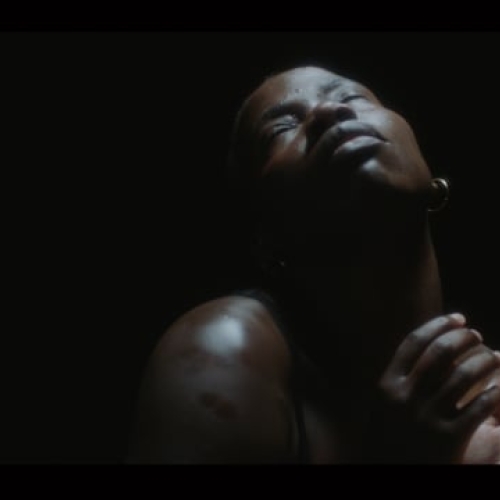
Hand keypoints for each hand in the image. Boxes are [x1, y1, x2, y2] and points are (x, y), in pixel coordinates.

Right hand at [364, 314, 499, 462]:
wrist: (393, 473)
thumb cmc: (393, 435)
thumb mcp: (386, 404)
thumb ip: (401, 377)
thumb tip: (431, 343)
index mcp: (387, 384)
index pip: (415, 342)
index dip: (439, 325)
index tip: (458, 317)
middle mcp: (405, 397)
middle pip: (440, 352)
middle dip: (463, 337)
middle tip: (476, 334)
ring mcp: (426, 417)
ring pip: (464, 375)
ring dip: (485, 360)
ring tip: (495, 357)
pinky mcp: (449, 439)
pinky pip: (480, 406)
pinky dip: (495, 391)